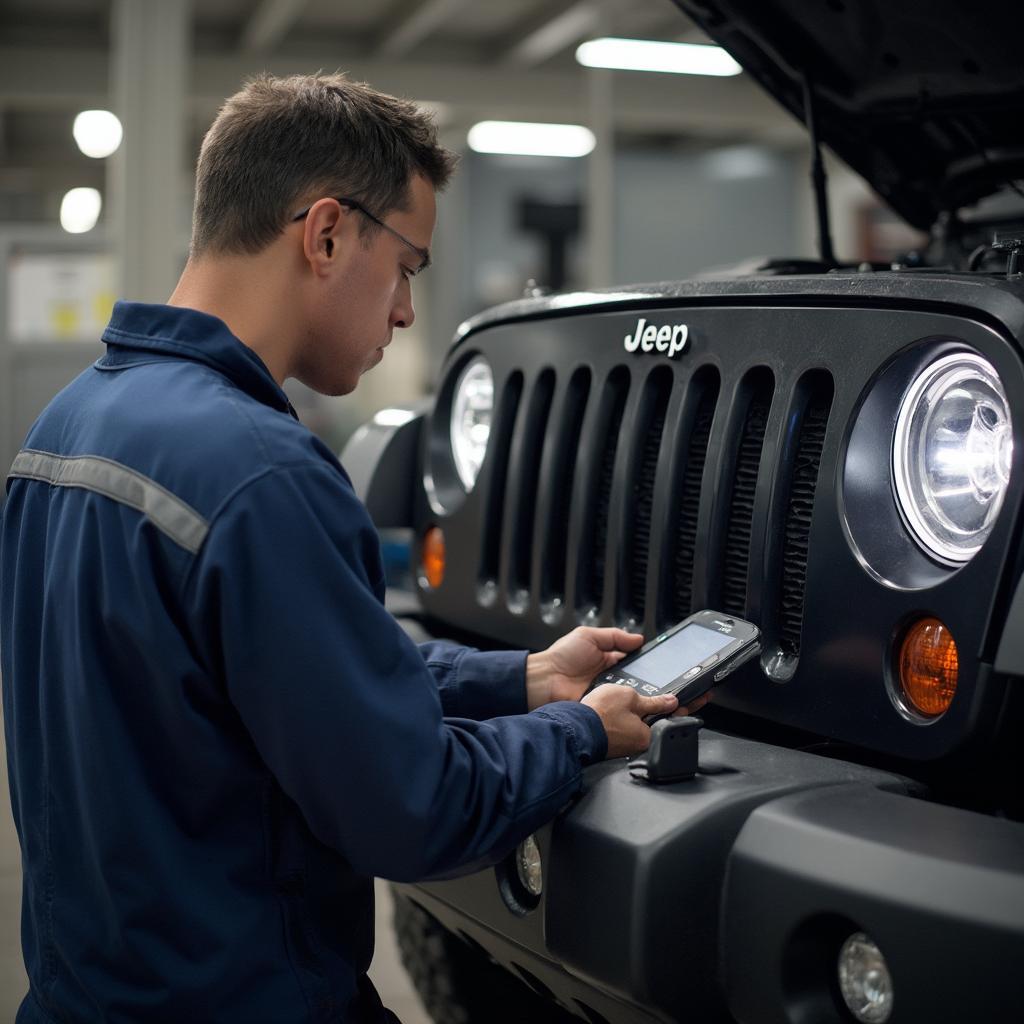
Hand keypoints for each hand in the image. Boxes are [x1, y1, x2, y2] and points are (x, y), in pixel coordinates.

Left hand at [526, 627, 643, 710]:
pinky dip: (621, 704)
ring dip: (634, 690)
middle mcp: (608, 676)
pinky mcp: (601, 706)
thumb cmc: (561, 656)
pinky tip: (627, 701)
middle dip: (644, 678)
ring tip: (642, 688)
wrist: (544, 680)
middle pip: (634, 679)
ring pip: (628, 694)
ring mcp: (605, 692)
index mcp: (606, 659)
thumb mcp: (588, 636)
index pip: (632, 660)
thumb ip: (614, 636)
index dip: (644, 660)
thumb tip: (638, 638)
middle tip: (654, 677)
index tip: (656, 660)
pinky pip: (616, 706)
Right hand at [581, 685, 678, 758]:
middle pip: (655, 723)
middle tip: (661, 695)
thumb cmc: (600, 714)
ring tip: (634, 699)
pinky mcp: (611, 743)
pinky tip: (618, 709)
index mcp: (648, 736)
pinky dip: (625, 718)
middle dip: (658, 710)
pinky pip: (624, 728)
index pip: (672, 719)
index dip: (680, 706)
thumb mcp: (630, 698)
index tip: (690, 700)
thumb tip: (671, 701)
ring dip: (639, 714)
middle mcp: (638, 745)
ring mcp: (624, 745)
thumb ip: (654, 701)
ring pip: (638, 726)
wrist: (574, 728)